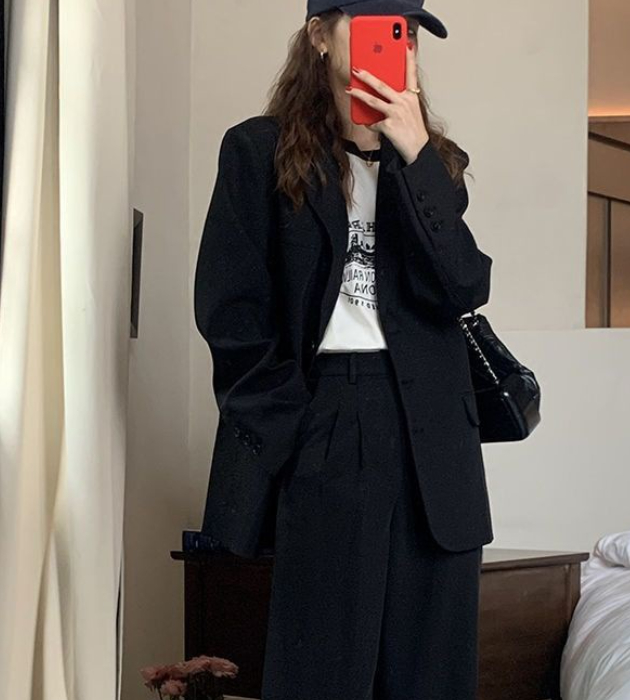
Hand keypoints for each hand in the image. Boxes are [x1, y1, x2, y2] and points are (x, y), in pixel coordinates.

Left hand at [346, 43, 429, 164]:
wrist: (417, 150)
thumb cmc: (413, 131)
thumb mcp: (411, 111)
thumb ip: (399, 100)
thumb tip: (380, 96)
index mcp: (411, 97)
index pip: (412, 74)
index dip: (409, 58)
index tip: (406, 44)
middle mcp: (404, 102)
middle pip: (382, 85)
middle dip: (367, 76)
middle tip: (356, 69)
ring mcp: (396, 113)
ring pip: (373, 101)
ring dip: (359, 94)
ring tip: (349, 90)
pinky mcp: (388, 125)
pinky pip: (373, 123)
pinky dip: (371, 126)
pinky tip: (373, 127)